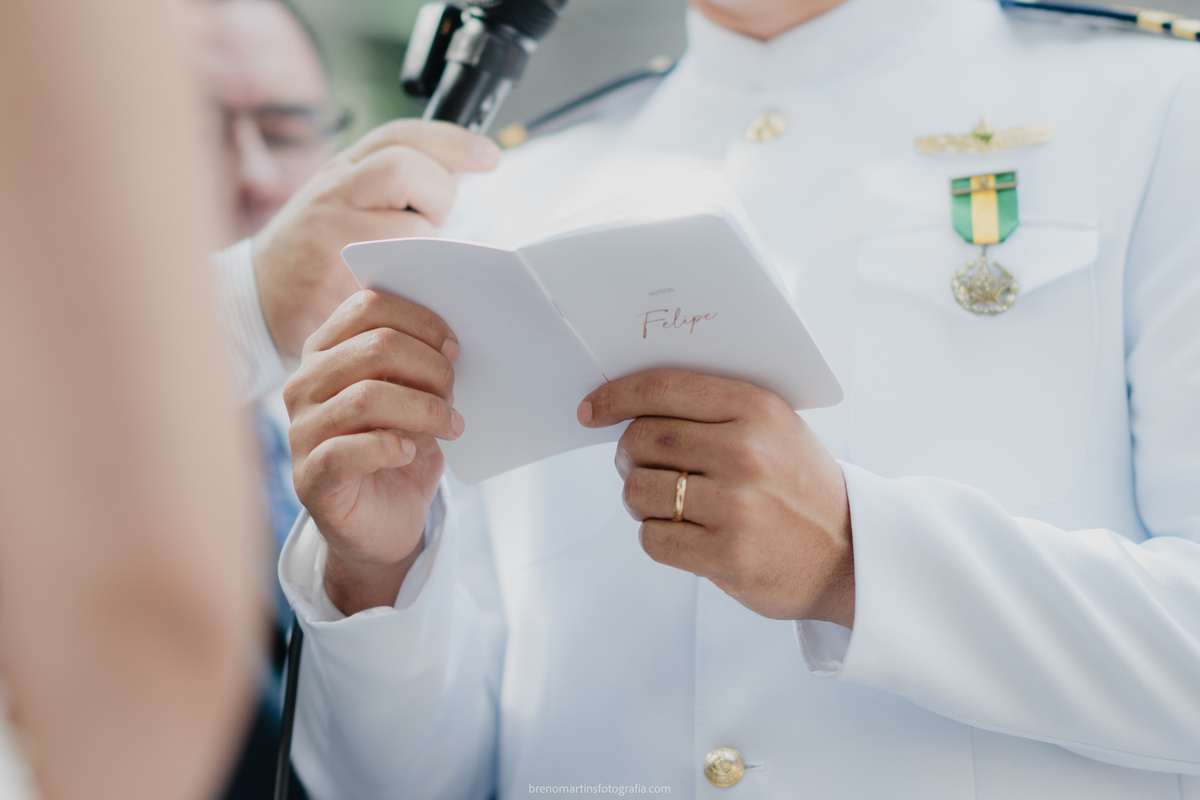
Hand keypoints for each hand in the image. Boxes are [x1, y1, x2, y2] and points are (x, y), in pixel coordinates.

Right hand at [253, 120, 501, 358]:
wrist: (255, 297)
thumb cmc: (313, 249)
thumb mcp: (343, 199)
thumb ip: (389, 185)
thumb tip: (455, 179)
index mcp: (343, 169)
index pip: (401, 136)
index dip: (452, 141)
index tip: (490, 156)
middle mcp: (335, 192)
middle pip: (405, 169)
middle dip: (438, 193)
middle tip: (433, 221)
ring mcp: (332, 236)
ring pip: (407, 226)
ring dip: (426, 245)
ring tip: (413, 261)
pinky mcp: (335, 281)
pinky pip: (396, 277)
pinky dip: (414, 282)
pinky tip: (409, 287)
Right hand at [284, 290, 463, 614]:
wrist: (384, 524)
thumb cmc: (401, 450)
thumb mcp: (414, 398)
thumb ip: (418, 363)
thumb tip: (450, 339)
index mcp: (326, 352)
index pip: (367, 306)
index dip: (419, 320)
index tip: (454, 346)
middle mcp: (304, 385)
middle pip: (375, 347)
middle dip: (430, 367)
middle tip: (455, 392)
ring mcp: (301, 431)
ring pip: (367, 397)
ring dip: (424, 409)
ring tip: (450, 425)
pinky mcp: (310, 477)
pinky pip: (348, 451)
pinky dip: (391, 447)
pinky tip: (410, 452)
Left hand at [578, 369, 854, 625]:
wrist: (850, 554)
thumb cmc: (797, 485)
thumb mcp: (775, 427)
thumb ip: (712, 409)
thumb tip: (628, 404)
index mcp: (756, 409)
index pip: (662, 389)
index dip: (615, 396)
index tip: (590, 410)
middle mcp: (746, 453)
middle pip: (641, 439)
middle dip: (627, 454)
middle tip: (640, 466)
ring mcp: (737, 506)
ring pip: (638, 490)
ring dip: (639, 498)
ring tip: (668, 504)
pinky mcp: (727, 555)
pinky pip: (652, 537)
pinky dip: (656, 535)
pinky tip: (685, 533)